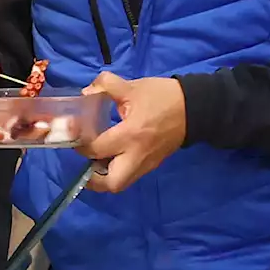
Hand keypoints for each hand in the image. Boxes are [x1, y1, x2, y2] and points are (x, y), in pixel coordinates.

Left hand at [82, 73, 185, 193]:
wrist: (196, 108)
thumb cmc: (163, 97)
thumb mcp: (132, 86)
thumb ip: (105, 85)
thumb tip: (86, 92)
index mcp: (131, 135)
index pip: (97, 149)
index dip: (80, 144)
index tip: (73, 134)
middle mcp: (138, 156)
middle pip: (112, 183)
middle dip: (93, 179)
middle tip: (85, 161)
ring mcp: (147, 163)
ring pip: (122, 183)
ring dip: (105, 177)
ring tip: (96, 160)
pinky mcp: (153, 164)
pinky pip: (131, 175)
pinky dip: (118, 171)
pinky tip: (111, 156)